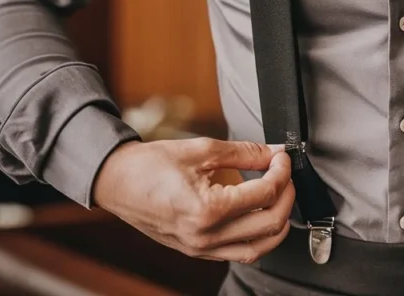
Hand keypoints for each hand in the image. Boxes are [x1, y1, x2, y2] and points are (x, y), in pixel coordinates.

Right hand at [92, 137, 293, 263]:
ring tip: (279, 196)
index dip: (281, 171)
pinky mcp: (198, 252)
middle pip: (270, 223)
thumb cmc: (150, 166)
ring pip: (260, 247)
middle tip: (284, 172)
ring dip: (278, 222)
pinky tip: (259, 215)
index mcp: (205, 210)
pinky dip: (258, 237)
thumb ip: (245, 152)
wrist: (117, 182)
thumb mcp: (202, 150)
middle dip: (286, 194)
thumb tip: (274, 153)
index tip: (281, 156)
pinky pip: (240, 253)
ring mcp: (201, 250)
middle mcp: (205, 237)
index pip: (264, 194)